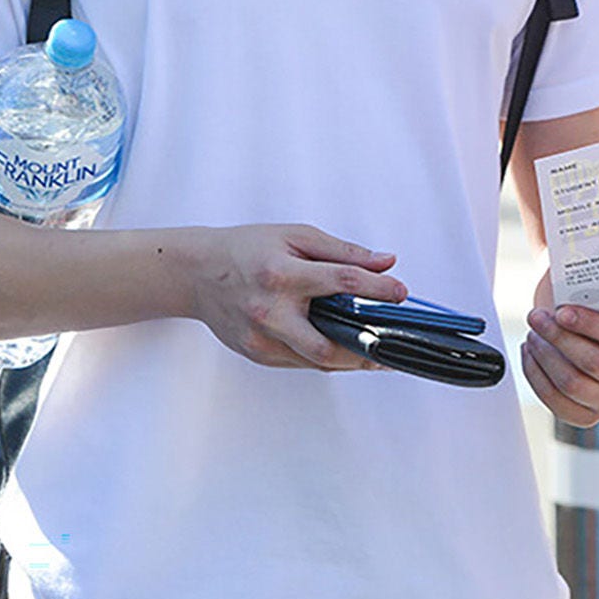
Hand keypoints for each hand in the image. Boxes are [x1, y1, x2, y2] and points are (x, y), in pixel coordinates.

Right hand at [180, 224, 406, 371]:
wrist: (197, 273)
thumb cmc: (247, 249)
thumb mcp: (296, 236)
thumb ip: (344, 252)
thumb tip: (386, 262)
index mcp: (282, 275)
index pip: (342, 282)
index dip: (378, 289)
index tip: (401, 293)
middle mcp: (270, 312)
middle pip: (328, 345)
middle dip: (366, 349)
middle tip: (394, 345)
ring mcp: (261, 339)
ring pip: (317, 361)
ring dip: (352, 358)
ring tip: (379, 351)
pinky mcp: (257, 355)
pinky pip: (301, 362)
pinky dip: (326, 357)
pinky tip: (345, 348)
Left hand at [524, 268, 598, 425]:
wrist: (575, 327)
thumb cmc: (586, 305)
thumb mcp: (596, 291)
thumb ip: (595, 281)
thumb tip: (580, 245)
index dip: (589, 324)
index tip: (563, 309)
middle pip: (594, 363)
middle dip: (559, 338)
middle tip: (536, 317)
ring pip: (572, 382)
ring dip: (545, 356)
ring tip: (533, 333)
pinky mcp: (587, 415)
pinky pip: (556, 401)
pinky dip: (536, 376)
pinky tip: (530, 353)